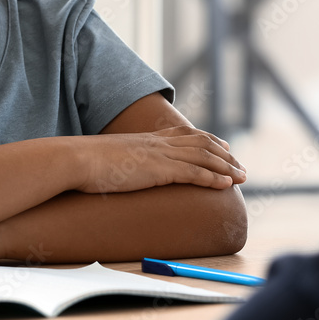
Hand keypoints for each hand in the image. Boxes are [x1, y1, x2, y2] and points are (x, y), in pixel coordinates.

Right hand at [76, 126, 245, 193]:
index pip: (185, 134)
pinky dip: (213, 178)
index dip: (208, 140)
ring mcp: (158, 154)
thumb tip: (117, 170)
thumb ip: (119, 161)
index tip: (224, 146)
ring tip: (243, 178)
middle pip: (200, 144)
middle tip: (242, 167)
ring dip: (226, 167)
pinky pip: (193, 172)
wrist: (75, 159)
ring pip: (203, 157)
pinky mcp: (157, 169)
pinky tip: (226, 185)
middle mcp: (156, 143)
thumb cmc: (84, 163)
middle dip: (225, 155)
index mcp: (145, 139)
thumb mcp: (107, 158)